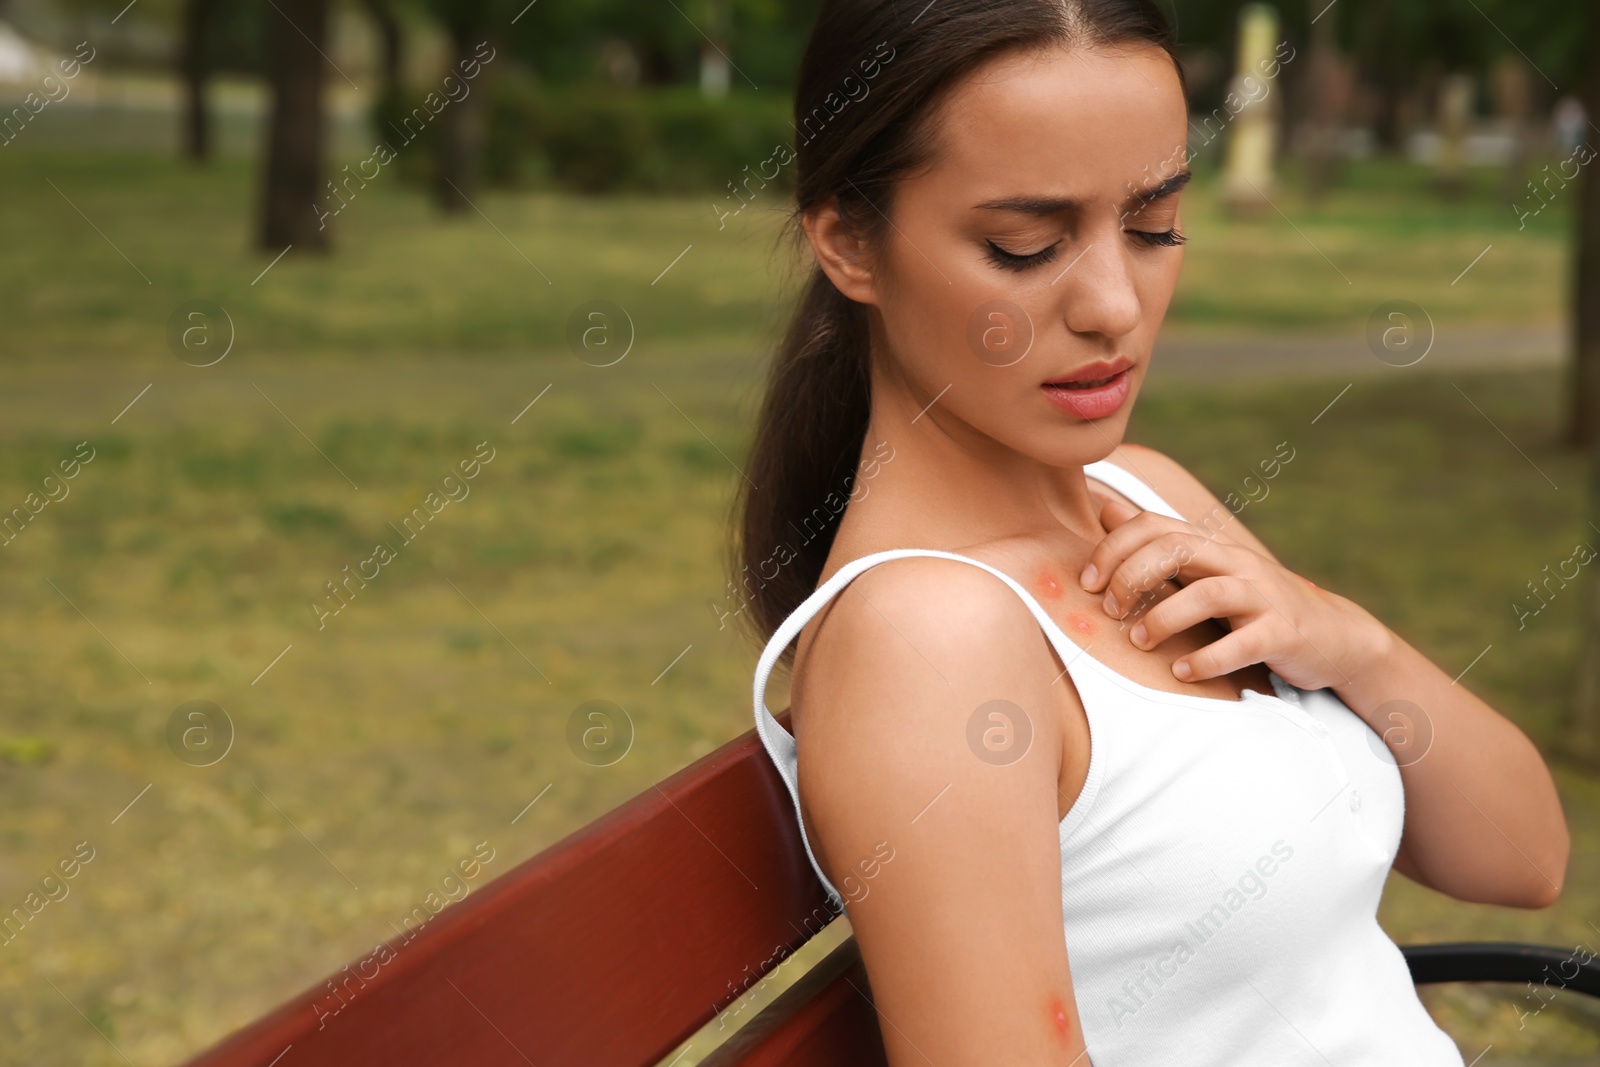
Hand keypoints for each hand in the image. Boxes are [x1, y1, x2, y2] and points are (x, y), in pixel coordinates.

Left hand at [1077, 498, 1387, 691]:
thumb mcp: (1204, 571)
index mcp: (1211, 546)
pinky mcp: (1284, 633)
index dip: (1113, 548)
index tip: (1087, 583)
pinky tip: (1182, 672)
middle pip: (1177, 549)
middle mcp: (1235, 562)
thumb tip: (1107, 512)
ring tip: (1139, 642)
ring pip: (1208, 594)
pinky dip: (1208, 659)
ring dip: (1165, 618)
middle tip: (1110, 612)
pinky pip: (1243, 643)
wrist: (1332, 636)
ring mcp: (1262, 595)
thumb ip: (1158, 545)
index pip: (1154, 525)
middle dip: (1133, 577)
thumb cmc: (1251, 605)